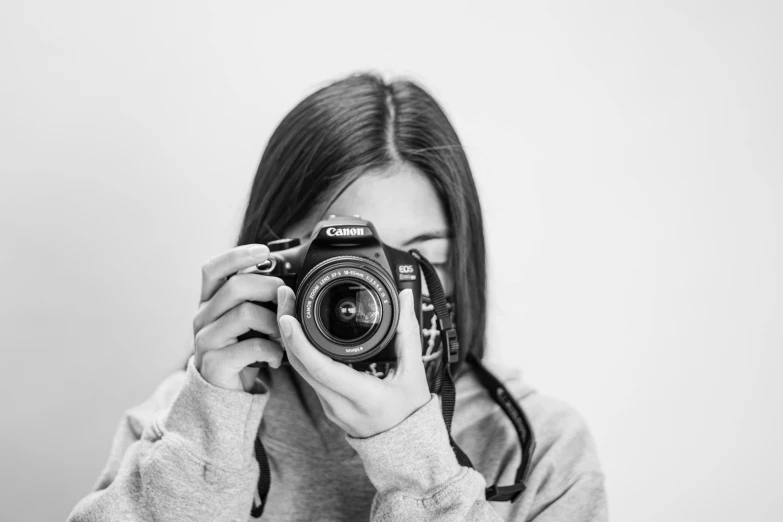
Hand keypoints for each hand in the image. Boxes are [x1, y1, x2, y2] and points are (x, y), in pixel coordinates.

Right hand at [192, 244, 285, 391]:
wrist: (224, 394)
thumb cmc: (240, 351)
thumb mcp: (247, 321)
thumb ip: (257, 300)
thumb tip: (286, 281)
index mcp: (209, 302)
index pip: (213, 268)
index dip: (237, 256)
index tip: (263, 250)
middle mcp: (202, 317)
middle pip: (235, 287)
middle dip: (268, 288)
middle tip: (286, 300)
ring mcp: (205, 340)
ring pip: (245, 314)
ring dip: (274, 322)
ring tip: (283, 335)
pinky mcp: (214, 363)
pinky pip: (251, 347)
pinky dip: (272, 350)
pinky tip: (276, 358)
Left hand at [276, 286, 432, 437]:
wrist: (404, 450)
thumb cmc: (411, 412)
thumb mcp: (414, 372)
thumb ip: (408, 332)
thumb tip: (406, 297)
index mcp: (361, 396)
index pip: (320, 368)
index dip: (299, 341)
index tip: (288, 316)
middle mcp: (338, 403)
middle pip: (300, 364)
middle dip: (287, 328)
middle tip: (285, 295)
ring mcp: (328, 406)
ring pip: (299, 369)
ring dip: (290, 338)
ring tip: (290, 305)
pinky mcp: (326, 403)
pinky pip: (306, 375)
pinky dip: (299, 350)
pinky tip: (299, 330)